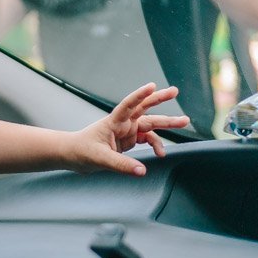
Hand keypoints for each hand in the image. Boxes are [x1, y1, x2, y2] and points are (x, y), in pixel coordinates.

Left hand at [74, 83, 188, 175]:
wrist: (73, 156)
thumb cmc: (81, 151)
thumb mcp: (100, 159)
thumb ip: (121, 165)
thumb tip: (141, 170)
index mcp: (113, 121)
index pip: (128, 105)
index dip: (139, 95)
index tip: (152, 86)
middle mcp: (122, 123)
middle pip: (144, 108)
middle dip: (160, 99)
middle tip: (175, 91)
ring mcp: (127, 130)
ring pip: (150, 124)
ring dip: (166, 124)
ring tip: (184, 122)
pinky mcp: (129, 140)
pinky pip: (147, 139)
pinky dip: (155, 144)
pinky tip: (161, 153)